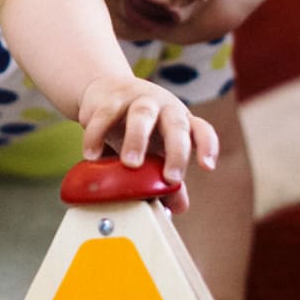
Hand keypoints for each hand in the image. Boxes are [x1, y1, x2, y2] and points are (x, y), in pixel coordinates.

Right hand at [78, 73, 218, 212]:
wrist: (106, 92)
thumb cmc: (138, 128)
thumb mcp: (154, 150)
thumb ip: (165, 177)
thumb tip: (178, 207)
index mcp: (180, 122)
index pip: (201, 130)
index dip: (207, 146)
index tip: (207, 167)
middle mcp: (164, 107)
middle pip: (177, 124)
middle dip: (176, 150)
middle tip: (170, 178)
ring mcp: (138, 99)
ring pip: (142, 114)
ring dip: (137, 139)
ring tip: (130, 164)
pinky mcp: (111, 98)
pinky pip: (105, 114)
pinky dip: (97, 135)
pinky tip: (92, 155)